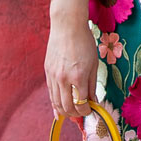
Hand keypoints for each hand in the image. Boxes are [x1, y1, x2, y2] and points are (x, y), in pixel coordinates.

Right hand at [46, 0, 98, 121]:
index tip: (91, 111)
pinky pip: (50, 93)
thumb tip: (94, 102)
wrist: (67, 25)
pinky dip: (55, 103)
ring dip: (64, 112)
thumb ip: (92, 85)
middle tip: (82, 115)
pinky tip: (59, 109)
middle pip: (67, 107)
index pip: (82, 103)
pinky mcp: (47, 72)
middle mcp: (64, 79)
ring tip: (72, 114)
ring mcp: (53, 76)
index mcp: (79, 76)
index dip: (87, 111)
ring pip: (56, 102)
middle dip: (76, 115)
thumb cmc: (84, 42)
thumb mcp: (94, 64)